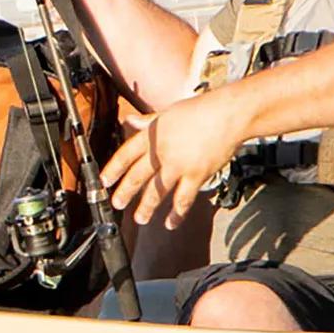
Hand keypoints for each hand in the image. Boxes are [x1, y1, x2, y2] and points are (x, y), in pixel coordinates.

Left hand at [101, 91, 249, 226]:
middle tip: (117, 204)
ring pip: (157, 191)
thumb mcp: (168, 112)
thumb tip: (130, 121)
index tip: (104, 181)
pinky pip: (183, 199)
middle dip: (125, 192)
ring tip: (140, 218)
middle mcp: (162, 151)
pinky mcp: (196, 175)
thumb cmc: (202, 110)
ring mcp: (178, 165)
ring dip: (147, 207)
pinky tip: (171, 223)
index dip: (113, 168)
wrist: (229, 114)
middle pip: (138, 175)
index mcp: (153, 134)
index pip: (126, 154)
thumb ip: (148, 121)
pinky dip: (176, 213)